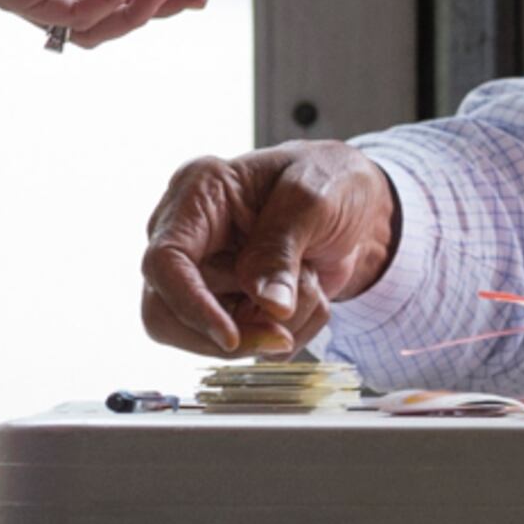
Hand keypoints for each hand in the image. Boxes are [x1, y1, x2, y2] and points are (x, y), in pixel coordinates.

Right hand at [141, 142, 400, 354]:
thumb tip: (269, 307)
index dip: (190, 305)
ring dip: (273, 325)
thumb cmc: (331, 180)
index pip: (164, 261)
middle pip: (167, 314)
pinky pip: (246, 342)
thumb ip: (283, 249)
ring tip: (312, 280)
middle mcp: (188, 237)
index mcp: (197, 194)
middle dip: (233, 330)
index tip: (231, 337)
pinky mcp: (228, 302)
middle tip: (285, 331)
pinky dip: (287, 332)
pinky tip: (310, 292)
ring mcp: (205, 274)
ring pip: (210, 337)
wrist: (358, 204)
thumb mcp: (314, 199)